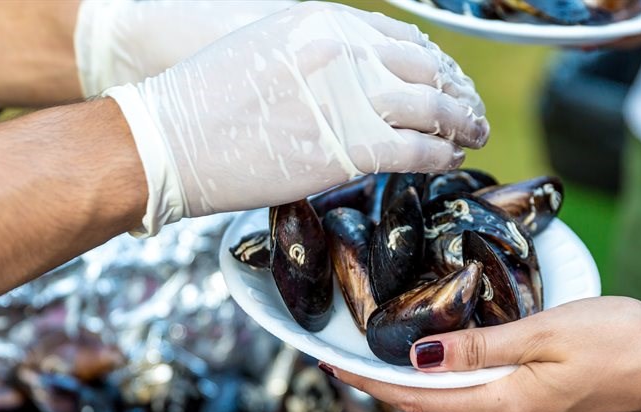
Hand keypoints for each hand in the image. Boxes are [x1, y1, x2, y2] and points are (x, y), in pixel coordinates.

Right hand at [105, 2, 488, 234]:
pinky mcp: (351, 146)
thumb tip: (352, 75)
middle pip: (425, 68)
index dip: (433, 62)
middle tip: (471, 110)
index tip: (445, 79)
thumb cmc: (203, 103)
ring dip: (461, 122)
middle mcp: (346, 52)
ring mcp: (352, 97)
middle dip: (456, 91)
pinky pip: (418, 149)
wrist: (167, 139)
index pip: (401, 38)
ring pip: (433, 107)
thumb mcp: (264, 50)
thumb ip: (316, 57)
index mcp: (324, 23)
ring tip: (473, 134)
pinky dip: (441, 155)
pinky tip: (449, 160)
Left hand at [326, 297, 640, 411]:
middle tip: (344, 355)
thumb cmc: (624, 342)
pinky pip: (488, 393)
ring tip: (384, 353)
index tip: (328, 365)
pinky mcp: (548, 409)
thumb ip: (481, 349)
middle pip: (433, 404)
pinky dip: (460, 376)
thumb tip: (419, 360)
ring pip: (461, 399)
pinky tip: (450, 357)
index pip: (418, 398)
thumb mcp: (546, 333)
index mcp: (506, 405)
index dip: (369, 384)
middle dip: (387, 383)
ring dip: (423, 380)